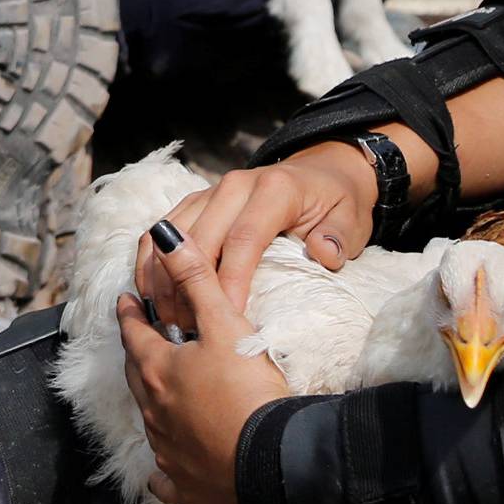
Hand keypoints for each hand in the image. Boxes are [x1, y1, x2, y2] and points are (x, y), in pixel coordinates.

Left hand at [119, 225, 288, 503]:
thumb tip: (164, 235)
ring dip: (151, 402)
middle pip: (137, 375)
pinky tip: (162, 472)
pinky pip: (166, 477)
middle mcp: (155, 411)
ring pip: (150, 420)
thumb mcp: (224, 324)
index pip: (134, 333)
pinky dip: (163, 470)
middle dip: (136, 353)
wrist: (272, 464)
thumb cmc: (248, 391)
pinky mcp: (187, 486)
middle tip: (138, 339)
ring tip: (157, 390)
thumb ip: (195, 278)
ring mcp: (168, 451)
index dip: (129, 314)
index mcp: (159, 370)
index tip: (125, 301)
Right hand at [135, 145, 377, 325]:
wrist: (321, 172)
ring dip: (165, 278)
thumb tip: (324, 254)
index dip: (232, 280)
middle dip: (190, 286)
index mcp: (273, 190)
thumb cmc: (336, 203)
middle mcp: (235, 185)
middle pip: (200, 238)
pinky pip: (163, 228)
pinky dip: (153, 261)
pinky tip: (153, 294)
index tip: (226, 318)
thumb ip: (338, 238)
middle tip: (189, 330)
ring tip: (169, 320)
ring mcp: (210, 191)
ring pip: (173, 233)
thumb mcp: (350, 220)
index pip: (245, 238)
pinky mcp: (196, 201)